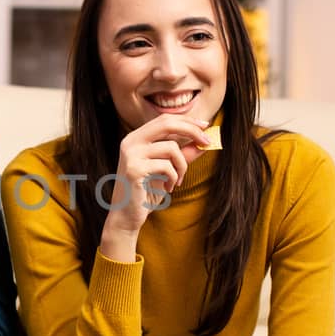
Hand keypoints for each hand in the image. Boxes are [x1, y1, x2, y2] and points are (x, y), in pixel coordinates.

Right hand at [103, 115, 214, 237]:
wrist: (127, 216)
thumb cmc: (147, 192)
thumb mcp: (168, 169)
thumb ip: (184, 154)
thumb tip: (205, 141)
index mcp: (136, 138)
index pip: (164, 119)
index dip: (187, 121)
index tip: (206, 126)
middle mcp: (130, 142)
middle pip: (167, 124)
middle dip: (191, 131)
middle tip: (207, 142)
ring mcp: (131, 155)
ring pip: (171, 148)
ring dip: (182, 166)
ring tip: (178, 180)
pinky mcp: (134, 169)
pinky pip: (167, 166)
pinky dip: (173, 178)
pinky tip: (168, 189)